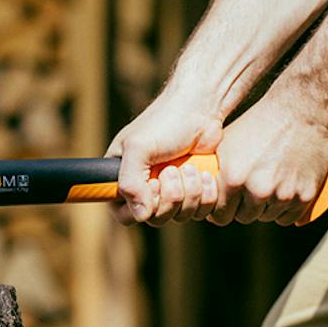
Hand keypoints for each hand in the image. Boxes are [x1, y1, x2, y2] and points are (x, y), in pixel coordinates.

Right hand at [106, 90, 223, 225]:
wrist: (202, 108)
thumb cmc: (166, 121)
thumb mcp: (139, 147)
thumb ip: (130, 182)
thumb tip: (140, 215)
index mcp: (123, 177)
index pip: (122, 213)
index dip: (138, 207)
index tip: (152, 185)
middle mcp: (146, 187)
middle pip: (154, 218)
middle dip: (169, 198)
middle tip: (172, 170)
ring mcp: (172, 190)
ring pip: (178, 216)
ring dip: (189, 194)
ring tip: (190, 168)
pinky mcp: (195, 191)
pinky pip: (199, 212)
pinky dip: (206, 196)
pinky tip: (205, 175)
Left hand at [207, 95, 327, 225]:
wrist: (298, 110)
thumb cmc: (257, 123)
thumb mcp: (224, 143)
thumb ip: (211, 168)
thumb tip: (194, 186)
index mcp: (234, 179)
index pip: (221, 214)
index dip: (220, 212)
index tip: (224, 207)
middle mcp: (258, 190)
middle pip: (245, 217)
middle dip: (243, 209)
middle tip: (246, 197)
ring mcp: (284, 194)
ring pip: (268, 217)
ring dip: (265, 210)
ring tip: (265, 192)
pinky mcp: (306, 195)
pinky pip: (290, 217)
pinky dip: (285, 211)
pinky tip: (281, 199)